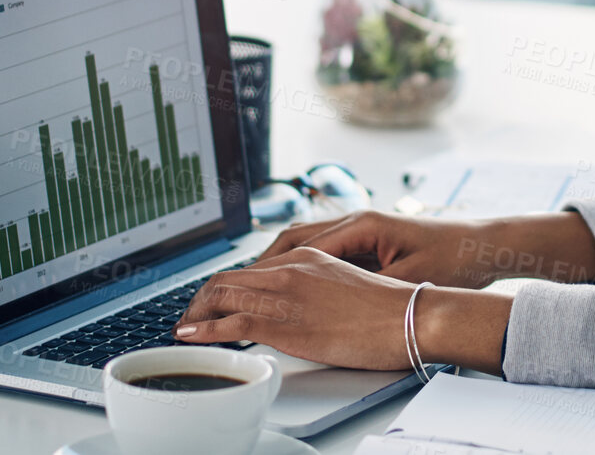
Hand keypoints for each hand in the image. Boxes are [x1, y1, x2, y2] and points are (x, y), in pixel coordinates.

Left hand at [174, 247, 412, 368]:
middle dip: (201, 299)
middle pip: (228, 278)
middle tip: (191, 318)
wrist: (410, 316)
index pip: (251, 268)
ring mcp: (287, 296)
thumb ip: (318, 290)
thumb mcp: (346, 287)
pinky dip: (204, 330)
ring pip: (223, 296)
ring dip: (196, 314)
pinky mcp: (287, 323)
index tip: (214, 303)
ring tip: (184, 330)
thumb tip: (304, 308)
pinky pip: (232, 324)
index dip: (224, 287)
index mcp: (308, 257)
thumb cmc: (389, 308)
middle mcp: (292, 270)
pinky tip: (191, 337)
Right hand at [250, 210, 594, 288]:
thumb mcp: (409, 279)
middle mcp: (357, 219)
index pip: (301, 244)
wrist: (485, 245)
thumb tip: (329, 298)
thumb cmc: (454, 257)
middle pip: (295, 237)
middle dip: (263, 263)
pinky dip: (302, 265)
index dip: (269, 268)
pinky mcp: (369, 240)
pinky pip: (324, 250)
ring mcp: (361, 227)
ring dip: (280, 263)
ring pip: (306, 242)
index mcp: (363, 223)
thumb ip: (368, 287)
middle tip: (233, 287)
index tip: (243, 286)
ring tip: (250, 288)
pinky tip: (289, 288)